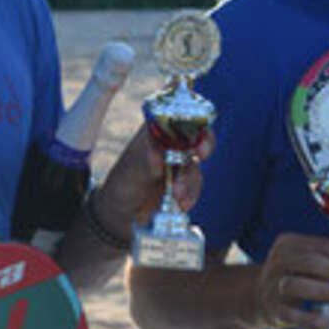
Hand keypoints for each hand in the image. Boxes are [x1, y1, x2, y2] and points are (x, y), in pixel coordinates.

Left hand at [93, 122, 212, 231]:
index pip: (180, 115)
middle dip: (204, 143)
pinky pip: (196, 185)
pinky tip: (182, 205)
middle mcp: (172, 143)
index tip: (193, 128)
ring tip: (177, 195)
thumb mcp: (131, 168)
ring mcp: (180, 164)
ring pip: (196, 165)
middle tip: (201, 153)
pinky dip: (191, 195)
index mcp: (157, 130)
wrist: (123, 212)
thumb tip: (158, 157)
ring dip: (189, 179)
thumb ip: (146, 160)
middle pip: (198, 135)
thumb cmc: (124, 181)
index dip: (193, 118)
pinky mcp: (186, 183)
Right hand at [245, 231, 328, 328]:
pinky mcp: (274, 310)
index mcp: (289, 244)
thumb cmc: (292, 277)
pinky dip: (310, 319)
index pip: (320, 245)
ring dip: (324, 290)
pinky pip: (292, 315)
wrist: (258, 298)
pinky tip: (327, 322)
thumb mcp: (307, 262)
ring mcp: (274, 286)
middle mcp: (278, 262)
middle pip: (308, 262)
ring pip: (297, 285)